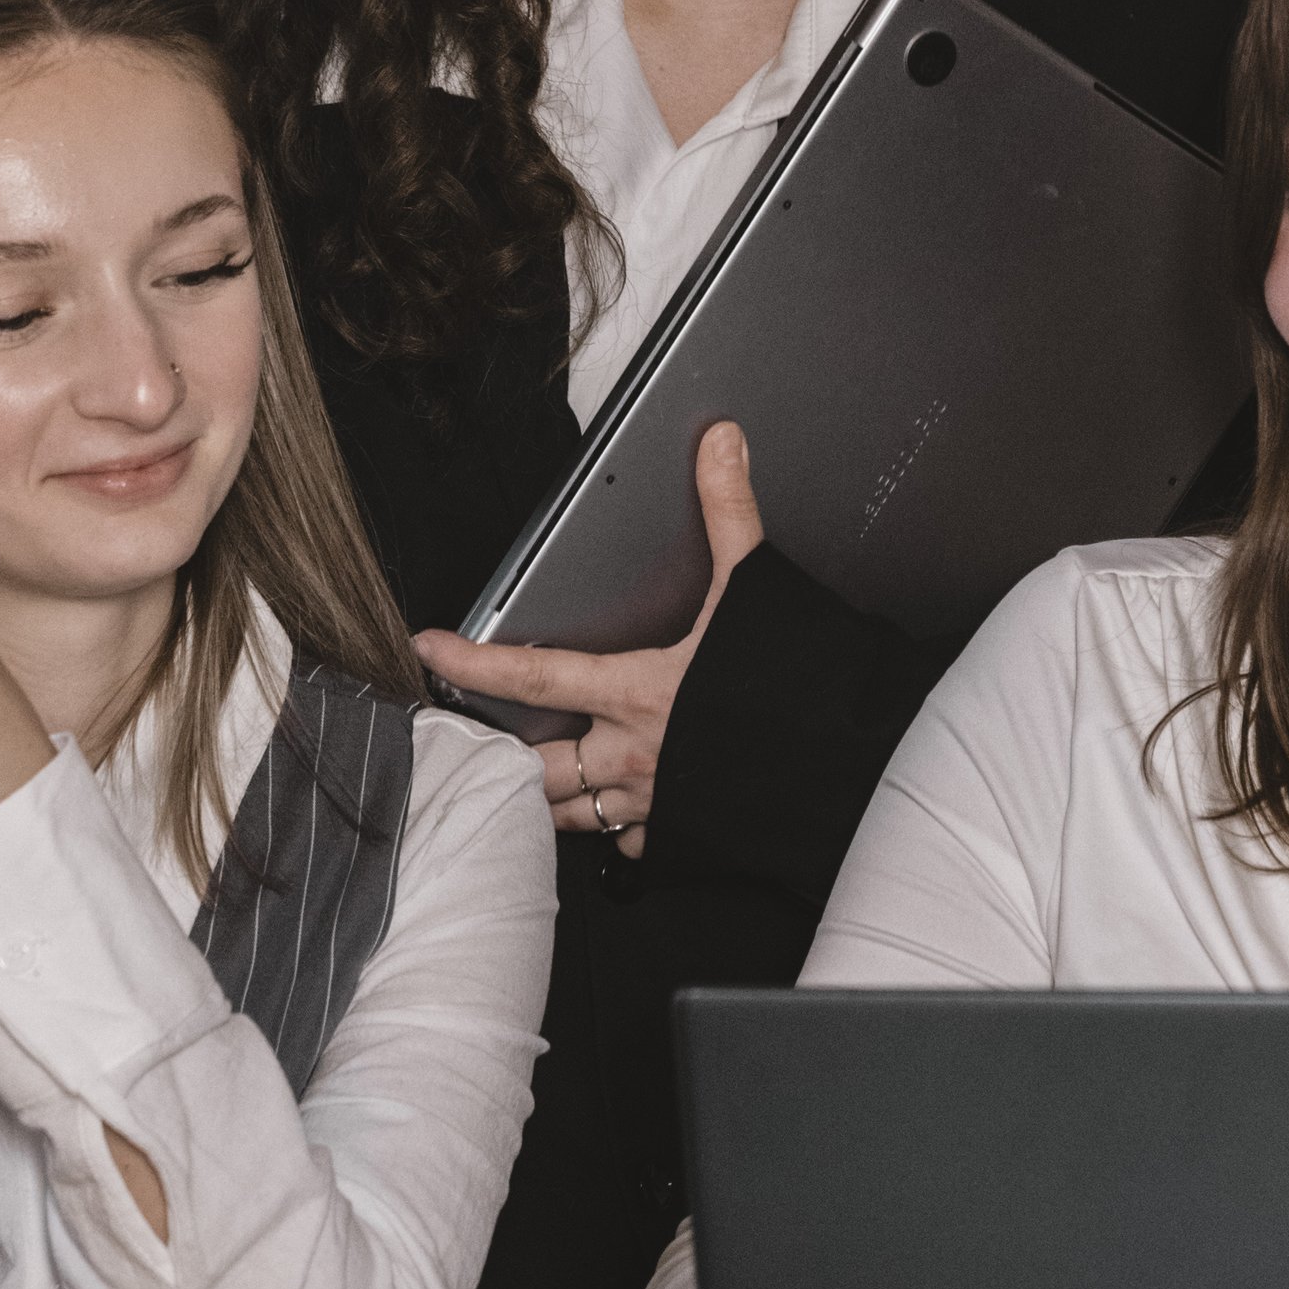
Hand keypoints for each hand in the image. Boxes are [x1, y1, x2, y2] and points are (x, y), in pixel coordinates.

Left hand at [412, 422, 763, 857]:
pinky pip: (630, 844)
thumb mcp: (756, 590)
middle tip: (479, 741)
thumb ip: (728, 514)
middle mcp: (634, 757)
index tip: (429, 651)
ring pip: (573, 815)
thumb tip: (718, 444)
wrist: (859, 770)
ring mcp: (656, 806)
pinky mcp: (686, 839)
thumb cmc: (802, 691)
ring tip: (537, 776)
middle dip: (503, 759)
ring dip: (551, 797)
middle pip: (534, 769)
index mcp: (636, 694)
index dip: (472, 663)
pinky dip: (617, 829)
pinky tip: (622, 809)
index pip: (532, 674)